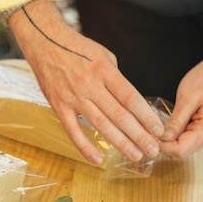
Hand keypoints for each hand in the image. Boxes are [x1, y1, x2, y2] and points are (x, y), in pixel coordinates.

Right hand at [9, 0, 164, 164]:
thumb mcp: (104, 55)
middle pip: (119, 115)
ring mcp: (73, 98)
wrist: (44, 42)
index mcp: (104, 71)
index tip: (158, 130)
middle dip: (139, 135)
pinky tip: (98, 159)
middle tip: (153, 150)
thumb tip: (129, 100)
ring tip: (135, 155)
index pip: (130, 98)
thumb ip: (116, 78)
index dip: (146, 116)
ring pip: (101, 126)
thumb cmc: (77, 48)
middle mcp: (90, 86)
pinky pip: (73, 130)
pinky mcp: (59, 106)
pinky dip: (85, 147)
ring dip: (120, 143)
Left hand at [160, 29, 202, 157]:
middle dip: (164, 142)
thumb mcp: (188, 98)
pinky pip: (188, 137)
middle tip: (149, 129)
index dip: (161, 145)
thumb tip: (162, 138)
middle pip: (182, 150)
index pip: (180, 150)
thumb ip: (175, 121)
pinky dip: (177, 132)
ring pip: (184, 144)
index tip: (148, 135)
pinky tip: (169, 122)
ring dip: (170, 137)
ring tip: (158, 124)